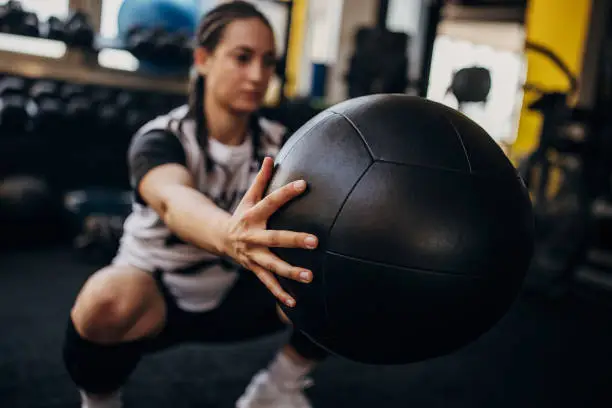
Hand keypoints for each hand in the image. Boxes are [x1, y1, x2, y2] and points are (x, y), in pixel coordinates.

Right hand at [223, 157, 318, 306]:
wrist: (218, 238)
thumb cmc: (241, 215)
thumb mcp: (248, 198)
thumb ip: (261, 179)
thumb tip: (271, 157)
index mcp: (252, 215)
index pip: (271, 201)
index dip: (286, 192)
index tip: (303, 184)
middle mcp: (252, 236)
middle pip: (275, 238)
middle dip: (294, 240)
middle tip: (315, 241)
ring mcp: (253, 255)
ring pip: (273, 265)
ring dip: (291, 271)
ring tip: (310, 276)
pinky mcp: (254, 269)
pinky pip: (268, 283)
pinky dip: (280, 294)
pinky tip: (294, 303)